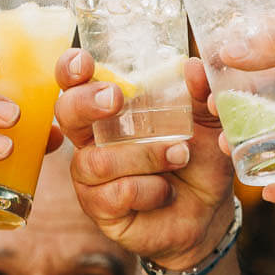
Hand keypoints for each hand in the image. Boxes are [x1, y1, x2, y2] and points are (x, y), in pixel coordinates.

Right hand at [54, 49, 235, 268]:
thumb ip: (201, 93)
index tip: (84, 63)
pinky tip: (166, 193)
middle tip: (115, 100)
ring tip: (179, 155)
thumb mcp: (207, 122)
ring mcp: (92, 176)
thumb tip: (192, 67)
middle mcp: (93, 139)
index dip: (71, 70)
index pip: (77, 82)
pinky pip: (117, 193)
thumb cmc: (198, 159)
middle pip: (67, 113)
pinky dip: (150, 190)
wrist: (208, 211)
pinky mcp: (100, 208)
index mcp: (110, 109)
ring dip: (146, 156)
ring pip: (100, 159)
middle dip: (86, 103)